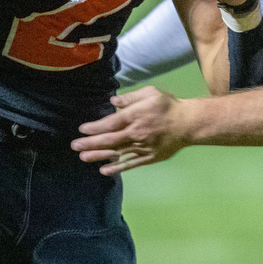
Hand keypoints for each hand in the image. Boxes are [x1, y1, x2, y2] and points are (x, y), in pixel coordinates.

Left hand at [72, 86, 190, 174]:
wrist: (188, 124)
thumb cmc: (168, 106)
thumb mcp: (151, 93)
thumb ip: (131, 97)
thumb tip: (113, 101)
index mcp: (135, 116)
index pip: (110, 123)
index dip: (94, 127)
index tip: (82, 129)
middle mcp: (136, 133)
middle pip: (109, 140)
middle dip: (90, 143)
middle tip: (74, 146)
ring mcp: (142, 147)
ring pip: (117, 153)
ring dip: (98, 156)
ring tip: (83, 158)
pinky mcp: (149, 157)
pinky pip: (130, 164)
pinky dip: (117, 168)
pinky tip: (104, 170)